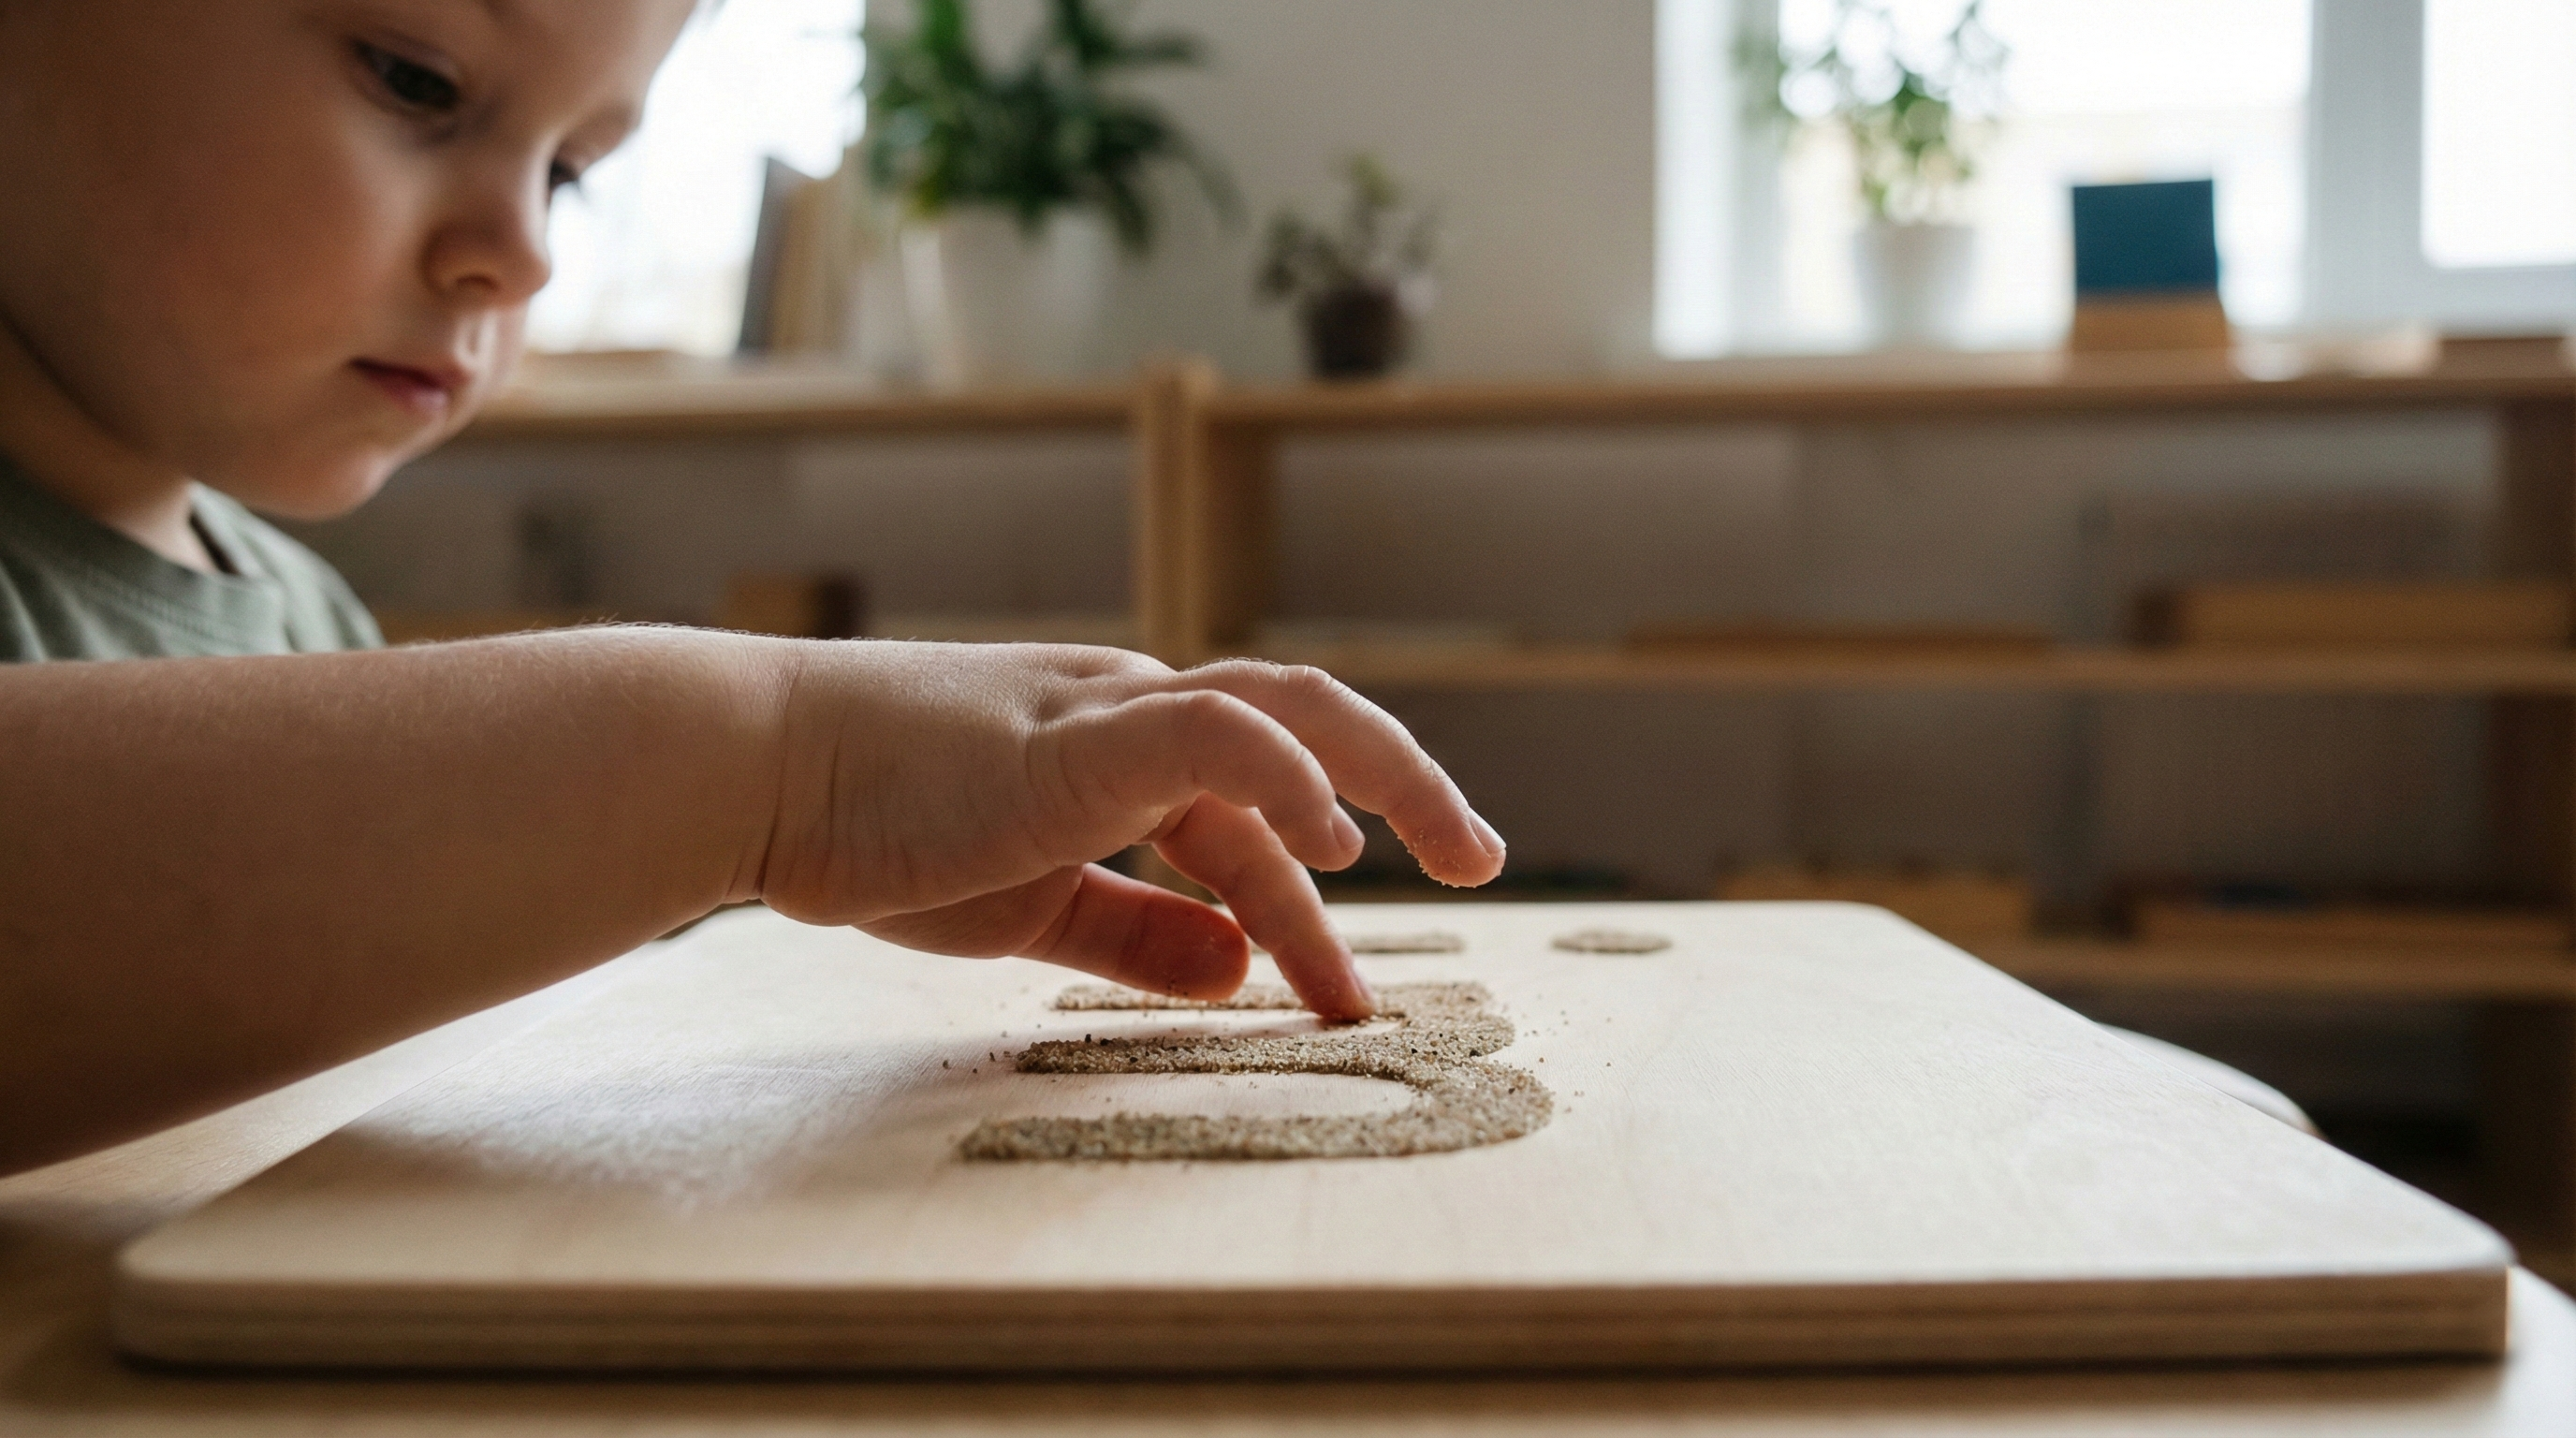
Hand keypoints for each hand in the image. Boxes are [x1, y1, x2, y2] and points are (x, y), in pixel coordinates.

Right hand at [751, 643, 1504, 1019]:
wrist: (755, 771)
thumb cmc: (869, 830)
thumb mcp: (1026, 906)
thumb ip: (1133, 933)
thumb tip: (1240, 973)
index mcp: (1116, 758)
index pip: (1246, 830)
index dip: (1305, 919)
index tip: (1348, 1001)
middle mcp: (1132, 717)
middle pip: (1305, 730)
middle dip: (1404, 788)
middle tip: (1477, 861)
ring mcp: (1110, 714)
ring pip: (1288, 710)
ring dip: (1385, 772)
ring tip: (1455, 846)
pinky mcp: (1081, 732)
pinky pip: (1217, 734)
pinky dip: (1287, 776)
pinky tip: (1334, 843)